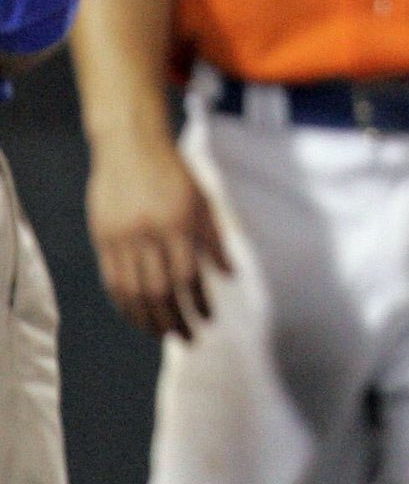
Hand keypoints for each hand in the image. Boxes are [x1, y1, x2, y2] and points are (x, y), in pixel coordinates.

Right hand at [85, 130, 230, 339]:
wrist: (130, 146)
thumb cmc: (174, 174)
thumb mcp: (203, 199)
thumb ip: (215, 239)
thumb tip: (231, 275)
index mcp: (178, 222)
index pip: (190, 275)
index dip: (199, 301)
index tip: (209, 320)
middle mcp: (149, 233)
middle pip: (160, 290)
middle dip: (174, 319)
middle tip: (188, 338)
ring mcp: (122, 238)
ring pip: (133, 291)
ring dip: (148, 318)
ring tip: (163, 334)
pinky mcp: (102, 239)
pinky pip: (112, 281)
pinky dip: (125, 303)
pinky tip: (137, 315)